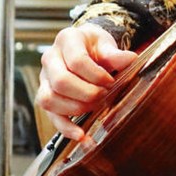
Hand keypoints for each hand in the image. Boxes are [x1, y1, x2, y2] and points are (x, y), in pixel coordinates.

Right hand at [35, 24, 136, 140]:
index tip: (110, 82)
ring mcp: (45, 79)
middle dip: (86, 93)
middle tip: (104, 95)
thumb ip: (115, 54)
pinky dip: (66, 128)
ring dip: (76, 108)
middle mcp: (50, 58)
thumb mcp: (106, 44)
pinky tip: (82, 135)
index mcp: (67, 40)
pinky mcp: (46, 96)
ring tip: (95, 107)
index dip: (96, 76)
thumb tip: (131, 60)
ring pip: (50, 99)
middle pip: (61, 81)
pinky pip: (50, 115)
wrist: (84, 47)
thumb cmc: (94, 46)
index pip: (77, 61)